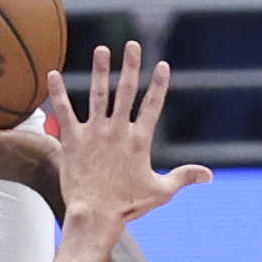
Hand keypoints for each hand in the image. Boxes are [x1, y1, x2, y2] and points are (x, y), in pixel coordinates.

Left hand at [46, 42, 210, 226]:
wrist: (95, 216)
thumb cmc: (127, 206)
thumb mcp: (161, 191)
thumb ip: (184, 177)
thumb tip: (209, 176)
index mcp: (139, 140)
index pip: (153, 105)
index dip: (159, 84)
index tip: (162, 65)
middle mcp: (117, 130)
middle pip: (126, 91)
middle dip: (131, 66)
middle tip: (132, 45)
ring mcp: (94, 133)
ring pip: (97, 94)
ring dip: (99, 70)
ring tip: (101, 50)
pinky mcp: (72, 140)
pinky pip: (64, 111)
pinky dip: (58, 93)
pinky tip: (52, 75)